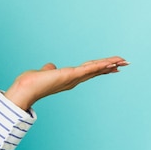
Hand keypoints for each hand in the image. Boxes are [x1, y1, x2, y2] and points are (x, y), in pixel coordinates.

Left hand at [4, 56, 128, 110]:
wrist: (25, 89)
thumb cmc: (32, 82)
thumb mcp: (44, 73)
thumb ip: (49, 69)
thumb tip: (50, 66)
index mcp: (69, 78)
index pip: (89, 71)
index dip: (101, 68)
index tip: (113, 65)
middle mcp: (74, 80)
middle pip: (96, 71)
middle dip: (111, 66)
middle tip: (125, 63)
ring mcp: (73, 78)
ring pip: (95, 69)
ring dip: (109, 64)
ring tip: (123, 61)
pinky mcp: (70, 75)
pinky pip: (89, 68)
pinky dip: (100, 65)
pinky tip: (110, 62)